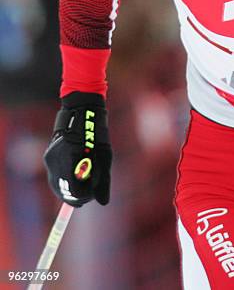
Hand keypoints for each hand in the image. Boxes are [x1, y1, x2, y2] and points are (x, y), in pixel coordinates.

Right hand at [43, 92, 111, 206]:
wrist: (81, 111)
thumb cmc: (97, 134)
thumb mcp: (105, 156)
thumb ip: (103, 180)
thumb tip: (103, 203)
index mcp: (73, 161)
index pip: (74, 192)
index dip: (83, 198)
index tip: (91, 197)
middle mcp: (57, 161)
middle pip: (62, 191)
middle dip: (74, 196)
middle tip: (86, 196)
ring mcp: (50, 159)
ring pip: (56, 184)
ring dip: (68, 188)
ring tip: (81, 185)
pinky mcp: (48, 155)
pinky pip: (54, 174)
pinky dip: (64, 177)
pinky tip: (73, 174)